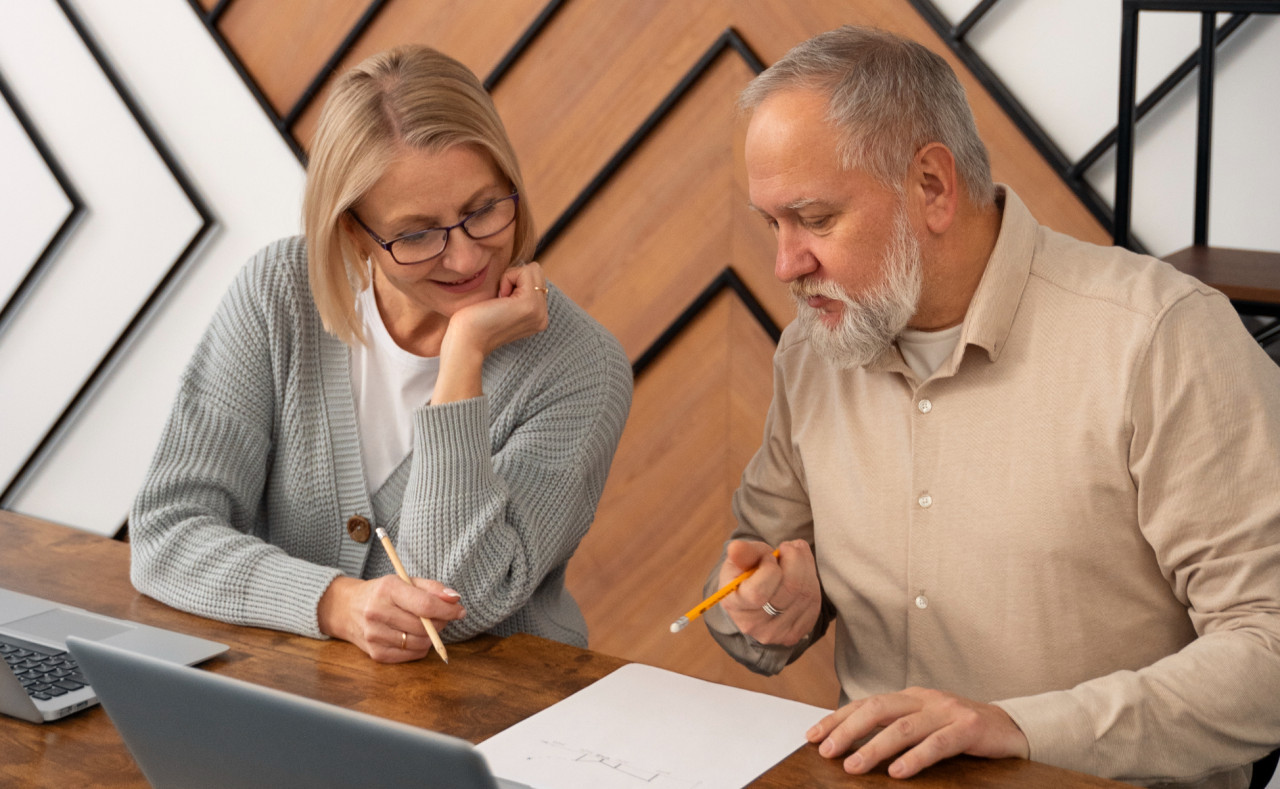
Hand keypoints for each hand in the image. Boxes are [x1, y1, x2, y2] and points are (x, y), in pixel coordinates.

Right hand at [317, 575, 465, 662]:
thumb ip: (432, 588)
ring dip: (431, 636)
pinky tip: (413, 635)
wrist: (347, 608)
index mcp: (387, 590)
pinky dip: (420, 647)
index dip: (447, 610)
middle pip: (424, 626)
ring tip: (425, 625)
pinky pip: (411, 655)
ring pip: (420, 643)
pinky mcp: (376, 654)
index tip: (460, 610)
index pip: (424, 605)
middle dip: (441, 622)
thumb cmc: (382, 593)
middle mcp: (377, 613)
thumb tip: (455, 599)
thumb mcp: (405, 581)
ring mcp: (375, 636)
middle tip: (442, 617)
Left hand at [445, 261, 549, 357]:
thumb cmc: (473, 320)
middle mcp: (543, 316)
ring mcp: (539, 311)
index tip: (499, 304)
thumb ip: (517, 291)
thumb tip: (523, 269)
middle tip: (499, 301)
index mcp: (538, 317)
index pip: (536, 280)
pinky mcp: (530, 304)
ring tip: (499, 301)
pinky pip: (524, 272)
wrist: (466, 341)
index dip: (513, 282)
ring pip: (533, 270)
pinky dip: (507, 279)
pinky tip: (498, 299)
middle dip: (514, 278)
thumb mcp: (502, 304)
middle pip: (537, 272)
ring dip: (510, 278)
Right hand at [718, 539, 820, 645]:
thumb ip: (743, 553)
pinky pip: (814, 602)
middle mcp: (755, 625)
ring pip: (806, 593)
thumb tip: (736, 548)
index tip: (768, 556)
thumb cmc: (747, 575)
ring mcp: (777, 633)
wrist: (756, 599)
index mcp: (734, 605)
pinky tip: (802, 573)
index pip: (758, 591)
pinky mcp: (796, 633)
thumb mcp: (741, 560)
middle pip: (790, 589)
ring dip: (806, 566)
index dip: (769, 567)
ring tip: (796, 554)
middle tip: (788, 547)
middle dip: (794, 560)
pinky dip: (812, 580)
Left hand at [806, 687, 1029, 778]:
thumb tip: (853, 746)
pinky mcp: (969, 729)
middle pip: (877, 710)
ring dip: (874, 748)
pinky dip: (915, 758)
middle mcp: (925, 699)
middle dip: (847, 730)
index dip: (837, 719)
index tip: (813, 736)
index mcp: (910, 697)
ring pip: (903, 727)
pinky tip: (898, 772)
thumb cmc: (961, 730)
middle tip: (826, 752)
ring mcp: (947, 712)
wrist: (1011, 728)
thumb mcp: (925, 724)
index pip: (865, 704)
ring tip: (853, 767)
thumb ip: (895, 729)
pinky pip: (937, 744)